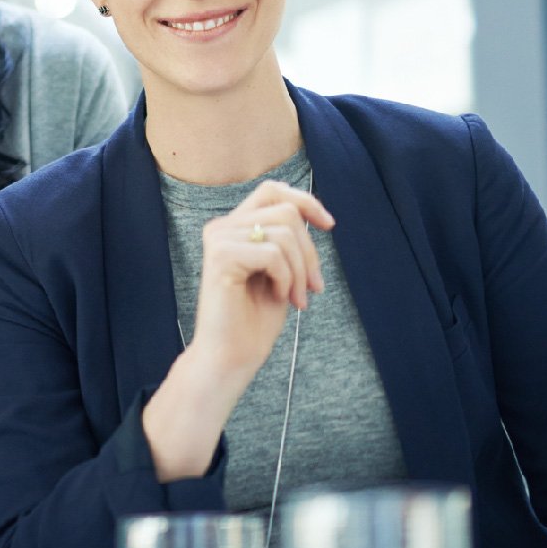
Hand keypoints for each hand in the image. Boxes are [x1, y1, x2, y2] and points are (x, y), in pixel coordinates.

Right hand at [191, 179, 331, 376]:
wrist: (232, 356)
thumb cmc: (255, 319)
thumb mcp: (280, 270)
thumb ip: (286, 239)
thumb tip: (314, 215)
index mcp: (232, 227)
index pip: (272, 191)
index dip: (305, 201)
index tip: (328, 225)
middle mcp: (221, 227)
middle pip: (286, 212)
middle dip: (310, 251)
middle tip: (313, 287)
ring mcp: (218, 239)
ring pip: (284, 232)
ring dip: (300, 269)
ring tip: (295, 297)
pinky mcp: (220, 257)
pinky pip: (273, 254)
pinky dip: (286, 278)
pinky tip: (277, 297)